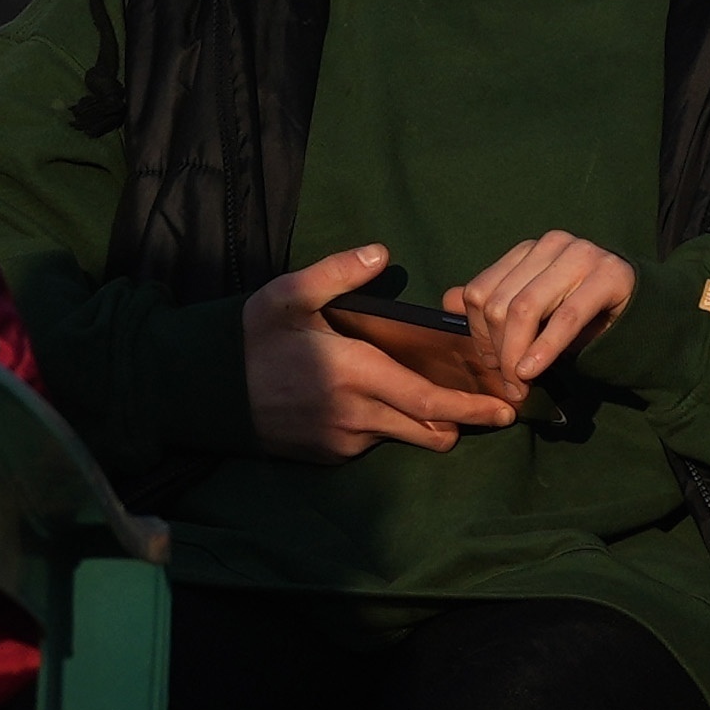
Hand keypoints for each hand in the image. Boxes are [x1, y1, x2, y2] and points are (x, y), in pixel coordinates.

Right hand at [240, 248, 514, 459]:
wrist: (204, 390)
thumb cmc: (251, 337)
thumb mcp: (288, 295)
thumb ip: (338, 273)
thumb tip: (382, 253)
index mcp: (355, 372)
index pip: (429, 401)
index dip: (471, 409)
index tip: (505, 411)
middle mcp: (356, 415)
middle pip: (429, 431)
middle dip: (461, 421)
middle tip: (486, 407)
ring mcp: (342, 441)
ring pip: (403, 438)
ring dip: (422, 422)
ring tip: (428, 398)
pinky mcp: (328, 455)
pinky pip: (372, 443)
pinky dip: (385, 427)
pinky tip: (372, 402)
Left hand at [437, 229, 635, 391]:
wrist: (648, 316)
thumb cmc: (587, 319)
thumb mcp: (537, 314)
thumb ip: (495, 307)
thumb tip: (446, 301)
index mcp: (530, 250)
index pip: (481, 291)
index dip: (478, 335)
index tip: (490, 366)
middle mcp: (553, 245)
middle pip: (500, 302)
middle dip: (498, 351)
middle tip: (509, 385)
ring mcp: (583, 255)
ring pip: (526, 308)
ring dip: (516, 354)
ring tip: (520, 385)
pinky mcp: (610, 275)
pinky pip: (565, 317)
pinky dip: (544, 348)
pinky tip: (533, 371)